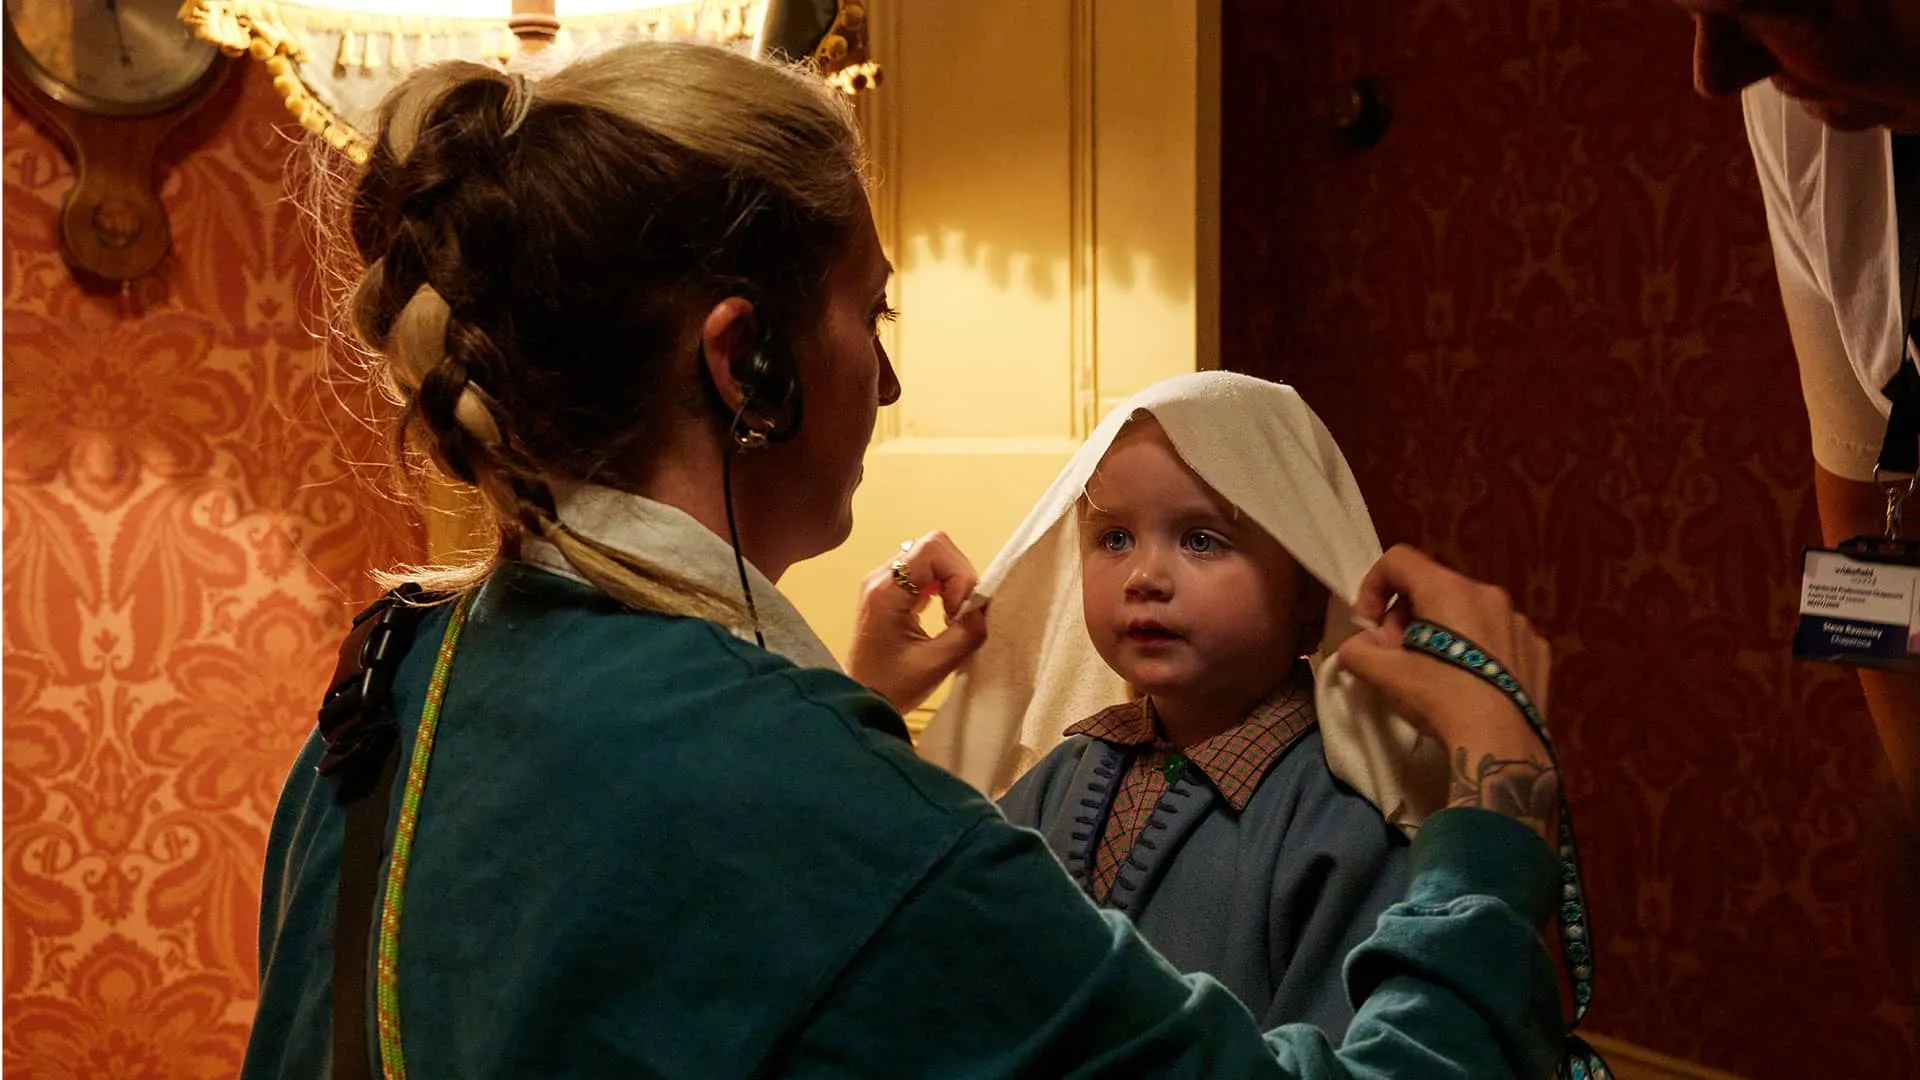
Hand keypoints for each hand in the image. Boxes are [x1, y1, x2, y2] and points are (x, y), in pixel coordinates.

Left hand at [846, 531, 988, 713]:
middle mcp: (881, 578)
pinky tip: (943, 613)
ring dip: (952, 581)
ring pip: (931, 556)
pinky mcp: (889, 591)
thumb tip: (982, 609)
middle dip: (958, 576)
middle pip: (933, 546)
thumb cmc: (890, 687)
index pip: (932, 548)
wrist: (858, 701)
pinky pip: (923, 572)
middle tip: (960, 613)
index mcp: (886, 591)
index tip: (958, 611)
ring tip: (953, 615)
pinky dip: (942, 586)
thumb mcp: (934, 665)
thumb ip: (965, 634)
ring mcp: (883, 582)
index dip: (957, 574)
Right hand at [1336, 545, 1558, 841]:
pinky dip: (1479, 651)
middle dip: (1408, 616)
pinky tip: (1474, 685)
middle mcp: (1488, 594)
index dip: (1374, 586)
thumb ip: (1357, 650)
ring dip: (1444, 633)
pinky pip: (1499, 636)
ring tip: (1439, 675)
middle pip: (1433, 587)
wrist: (1503, 744)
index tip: (1371, 625)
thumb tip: (1360, 645)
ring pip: (1467, 613)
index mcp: (1448, 589)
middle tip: (1400, 657)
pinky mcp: (1539, 649)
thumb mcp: (1384, 675)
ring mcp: (1520, 621)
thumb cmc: (1440, 699)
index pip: (1398, 560)